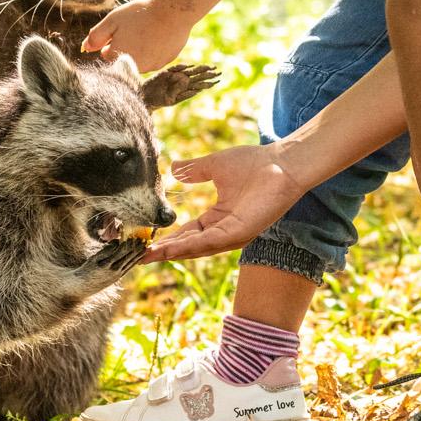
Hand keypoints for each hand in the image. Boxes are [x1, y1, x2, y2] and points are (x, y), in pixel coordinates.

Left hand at [83, 0, 197, 72]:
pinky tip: (158, 35)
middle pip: (124, 59)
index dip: (111, 42)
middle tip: (134, 29)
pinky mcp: (166, 61)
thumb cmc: (141, 14)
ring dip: (140, 50)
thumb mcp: (112, 21)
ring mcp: (153, 66)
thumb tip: (85, 48)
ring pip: (140, 60)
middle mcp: (135, 67)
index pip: (107, 55)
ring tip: (147, 31)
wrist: (174, 12)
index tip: (119, 30)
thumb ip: (96, 36)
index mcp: (119, 58)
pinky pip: (155, 58)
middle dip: (125, 47)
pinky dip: (154, 49)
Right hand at [141, 143, 304, 263]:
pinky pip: (211, 242)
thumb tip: (173, 168)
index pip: (188, 233)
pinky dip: (190, 246)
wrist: (282, 162)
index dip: (167, 239)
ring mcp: (233, 234)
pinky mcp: (241, 232)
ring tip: (149, 256)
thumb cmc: (255, 163)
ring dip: (172, 252)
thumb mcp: (214, 166)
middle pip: (189, 246)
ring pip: (197, 248)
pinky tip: (172, 248)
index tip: (145, 242)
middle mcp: (225, 230)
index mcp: (219, 217)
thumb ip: (194, 170)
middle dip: (164, 252)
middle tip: (138, 257)